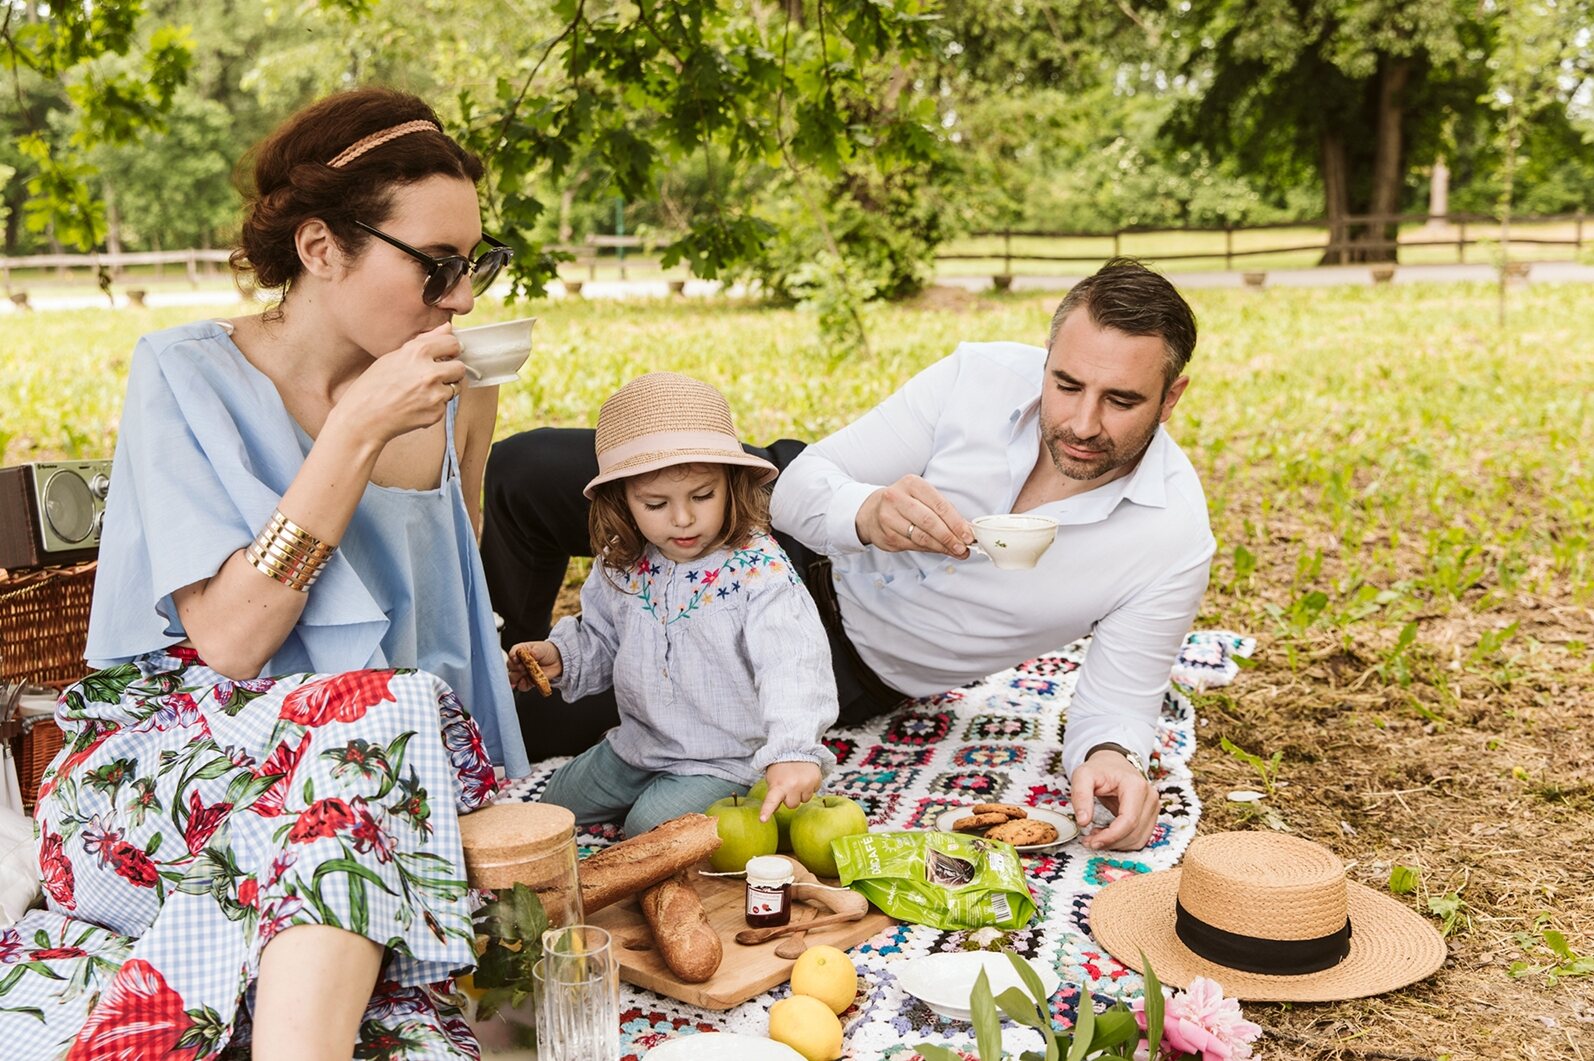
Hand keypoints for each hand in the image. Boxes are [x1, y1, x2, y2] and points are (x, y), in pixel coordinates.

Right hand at [330, 323, 466, 444]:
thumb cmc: (373, 386)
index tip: (446, 355)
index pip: (452, 343)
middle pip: (460, 367)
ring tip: (421, 392)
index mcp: (418, 353)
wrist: (363, 418)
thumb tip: (447, 328)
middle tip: (436, 376)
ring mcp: (435, 394)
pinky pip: (445, 406)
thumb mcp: (393, 356)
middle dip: (451, 371)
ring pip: (455, 388)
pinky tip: (415, 405)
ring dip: (444, 389)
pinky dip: (434, 406)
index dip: (450, 349)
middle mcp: (429, 372)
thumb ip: (424, 341)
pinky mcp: (436, 413)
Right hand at [507, 640, 562, 691]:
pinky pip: (521, 686)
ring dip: (517, 678)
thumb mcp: (541, 648)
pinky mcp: (528, 681)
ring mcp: (523, 673)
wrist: (558, 660)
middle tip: (523, 667)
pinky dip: (522, 685)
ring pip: (513, 677)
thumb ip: (534, 652)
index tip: (517, 659)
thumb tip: (530, 654)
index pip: (512, 654)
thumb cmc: (547, 651)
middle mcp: (519, 662)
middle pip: (510, 666)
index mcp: (520, 651)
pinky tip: (525, 682)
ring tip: (525, 674)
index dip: (513, 657)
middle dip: (515, 668)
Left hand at [758, 761, 820, 821]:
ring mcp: (806, 783)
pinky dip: (810, 786)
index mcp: (778, 785)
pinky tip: (805, 777)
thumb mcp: (772, 780)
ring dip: (801, 792)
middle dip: (790, 798)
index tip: (762, 819)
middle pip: (792, 805)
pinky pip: (814, 791)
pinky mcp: (817, 780)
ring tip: (798, 779)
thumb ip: (773, 795)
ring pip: (805, 800)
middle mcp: (793, 785)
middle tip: (788, 785)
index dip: (767, 811)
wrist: (795, 749)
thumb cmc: (781, 767)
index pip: (771, 801)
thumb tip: (775, 810)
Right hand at [855, 474, 973, 556]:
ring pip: (921, 536)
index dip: (956, 522)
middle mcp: (897, 498)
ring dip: (941, 546)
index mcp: (912, 484)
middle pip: (929, 521)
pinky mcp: (886, 535)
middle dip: (949, 537)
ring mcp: (888, 517)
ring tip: (956, 551)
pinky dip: (929, 549)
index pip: (939, 505)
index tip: (968, 535)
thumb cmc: (904, 503)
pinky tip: (939, 550)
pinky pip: (913, 545)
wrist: (871, 511)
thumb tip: (965, 531)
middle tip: (963, 547)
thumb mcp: (922, 497)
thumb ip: (943, 511)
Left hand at [1070, 749, 1157, 850]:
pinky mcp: (1151, 815)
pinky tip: (1107, 834)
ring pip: (1138, 839)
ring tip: (1096, 836)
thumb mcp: (1083, 776)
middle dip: (1111, 842)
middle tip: (1089, 841)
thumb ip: (1081, 796)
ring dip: (1116, 844)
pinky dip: (1123, 842)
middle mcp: (1150, 797)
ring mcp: (1153, 807)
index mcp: (1135, 786)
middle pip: (1134, 832)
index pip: (1129, 820)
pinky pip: (1139, 837)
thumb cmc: (1099, 769)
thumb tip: (1083, 822)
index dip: (1111, 836)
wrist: (1112, 763)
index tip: (1092, 842)